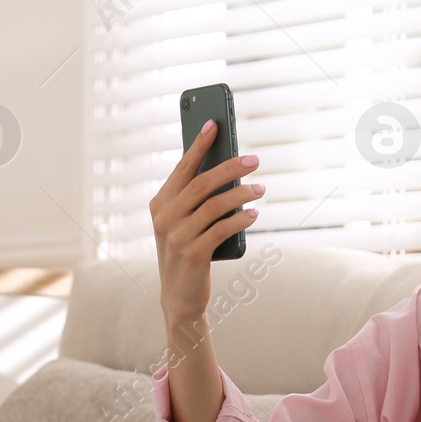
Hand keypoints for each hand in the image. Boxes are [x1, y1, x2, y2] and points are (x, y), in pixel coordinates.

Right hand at [150, 120, 261, 323]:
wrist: (180, 297)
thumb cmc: (187, 252)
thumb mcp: (184, 224)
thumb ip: (196, 200)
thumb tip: (228, 170)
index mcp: (160, 204)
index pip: (182, 168)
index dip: (198, 145)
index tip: (214, 124)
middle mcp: (164, 217)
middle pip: (202, 183)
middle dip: (230, 167)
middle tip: (254, 160)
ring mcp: (176, 236)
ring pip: (215, 205)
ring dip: (242, 194)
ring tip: (260, 189)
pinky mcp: (192, 254)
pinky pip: (222, 229)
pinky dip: (240, 219)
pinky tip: (253, 213)